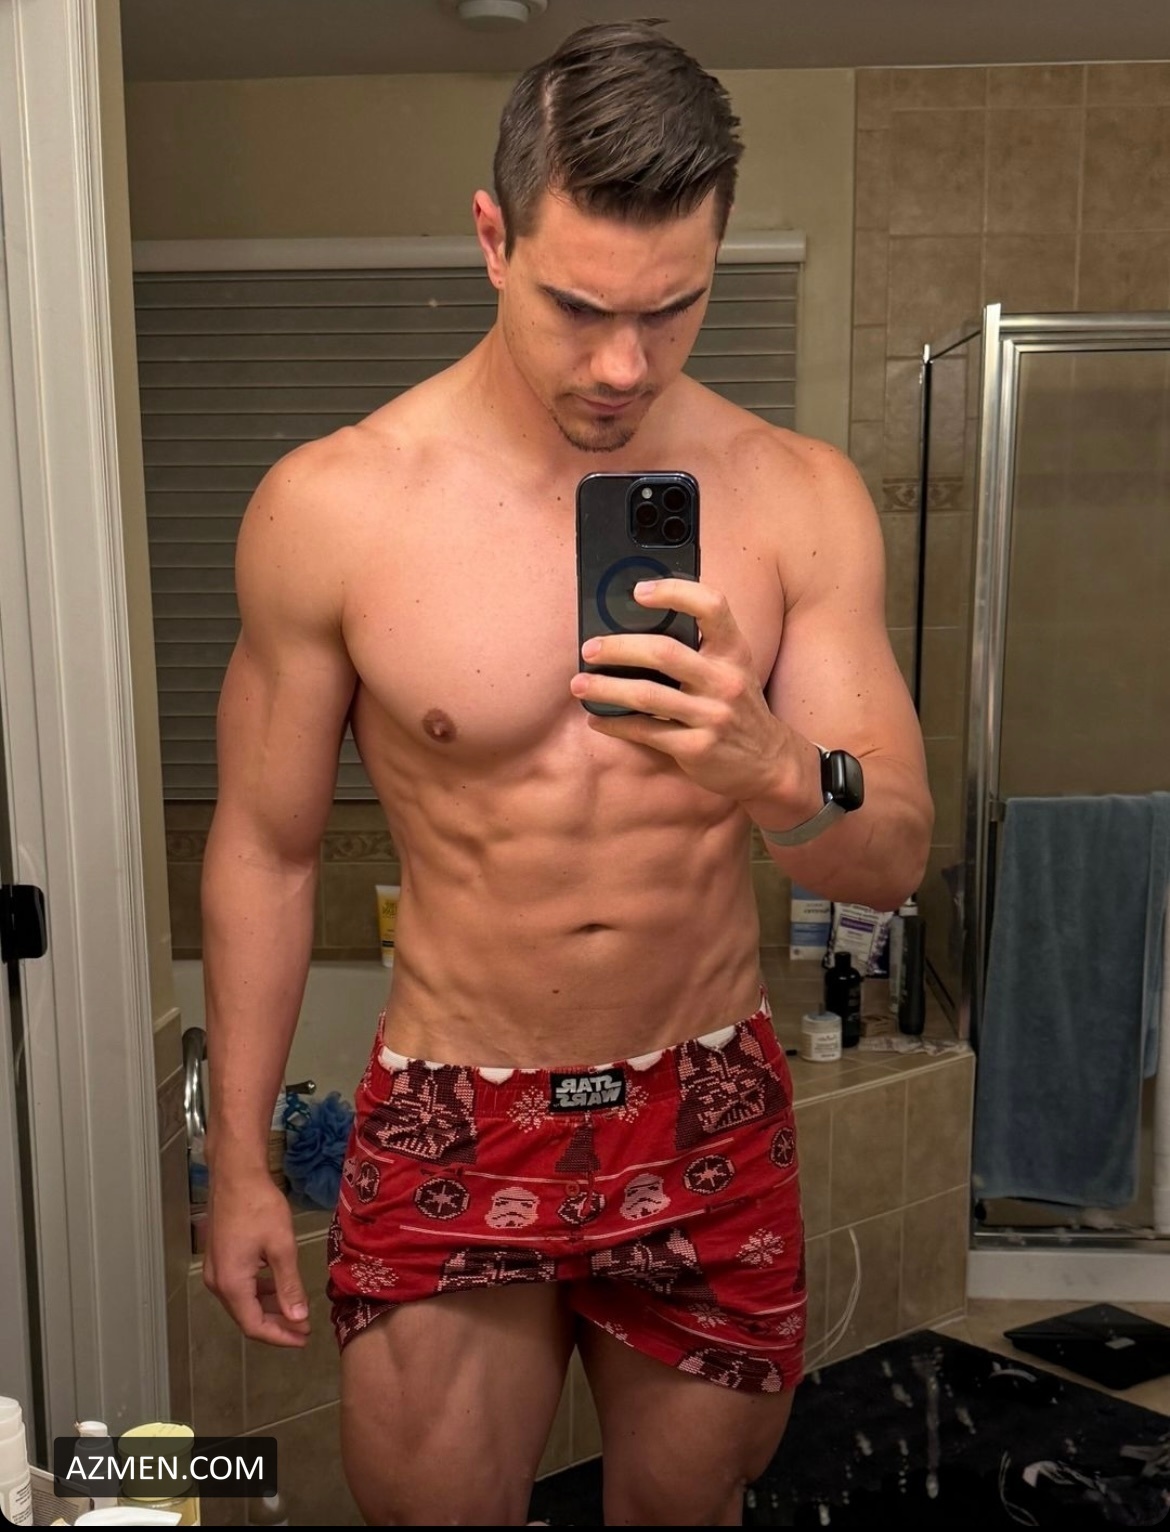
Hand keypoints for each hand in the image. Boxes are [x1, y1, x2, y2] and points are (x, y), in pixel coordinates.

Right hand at [203, 1171, 310, 1346]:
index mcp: (231, 1284)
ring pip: (243, 1302)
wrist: (235, 1174)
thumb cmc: (260, 1207)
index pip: (254, 1326)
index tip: (304, 1338)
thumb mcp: (282, 1247)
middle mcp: (217, 1282)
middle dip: (276, 1324)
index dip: (280, 1336)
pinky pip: (239, 1286)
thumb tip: (298, 1318)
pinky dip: (260, 1291)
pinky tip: (278, 1285)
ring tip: (295, 1310)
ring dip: (268, 1308)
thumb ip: (289, 1286)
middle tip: (304, 1328)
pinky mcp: (219, 1258)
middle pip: (246, 1317)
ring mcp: (215, 1270)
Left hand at [569, 577, 811, 806]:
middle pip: (663, 652)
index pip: (711, 606)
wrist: (768, 762)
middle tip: (589, 649)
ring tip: (579, 684)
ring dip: (606, 688)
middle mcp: (725, 680)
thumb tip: (636, 627)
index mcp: (734, 651)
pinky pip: (646, 731)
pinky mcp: (697, 747)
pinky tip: (597, 719)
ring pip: (646, 695)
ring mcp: (712, 716)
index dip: (674, 592)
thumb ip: (699, 648)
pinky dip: (615, 724)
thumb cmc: (737, 707)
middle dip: (618, 648)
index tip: (638, 592)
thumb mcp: (732, 670)